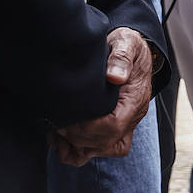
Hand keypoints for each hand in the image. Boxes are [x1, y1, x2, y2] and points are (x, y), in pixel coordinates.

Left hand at [53, 27, 152, 165]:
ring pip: (104, 148)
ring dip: (79, 147)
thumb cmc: (128, 45)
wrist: (133, 50)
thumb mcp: (126, 43)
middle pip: (107, 141)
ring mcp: (125, 122)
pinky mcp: (115, 124)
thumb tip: (115, 76)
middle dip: (79, 138)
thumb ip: (122, 58)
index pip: (114, 125)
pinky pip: (103, 147)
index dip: (89, 128)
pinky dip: (82, 149)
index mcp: (135, 99)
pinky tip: (64, 142)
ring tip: (57, 137)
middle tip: (58, 125)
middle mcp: (133, 115)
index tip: (69, 119)